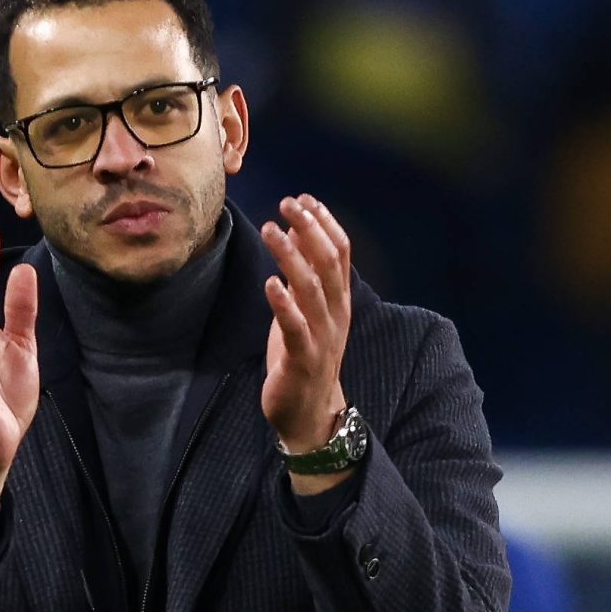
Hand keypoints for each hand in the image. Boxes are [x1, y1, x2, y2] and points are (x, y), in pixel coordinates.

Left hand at [260, 195, 352, 457]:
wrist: (309, 413)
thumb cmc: (303, 357)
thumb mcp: (303, 310)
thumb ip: (303, 273)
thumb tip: (295, 231)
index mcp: (339, 300)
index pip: (340, 252)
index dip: (324, 223)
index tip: (304, 198)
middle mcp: (336, 314)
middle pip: (330, 263)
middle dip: (310, 229)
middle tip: (288, 203)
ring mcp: (322, 336)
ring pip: (313, 289)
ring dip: (292, 256)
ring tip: (272, 230)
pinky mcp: (302, 358)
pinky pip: (296, 327)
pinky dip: (284, 303)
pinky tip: (270, 282)